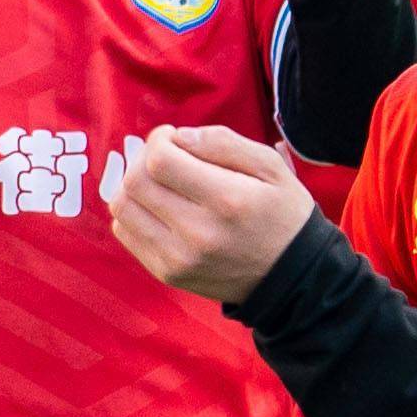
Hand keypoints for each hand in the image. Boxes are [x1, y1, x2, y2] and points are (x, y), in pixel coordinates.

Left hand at [105, 124, 315, 302]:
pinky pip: (126, 233)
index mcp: (227, 201)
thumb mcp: (271, 167)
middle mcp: (199, 234)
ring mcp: (179, 259)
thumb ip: (223, 142)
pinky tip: (159, 207)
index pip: (160, 161)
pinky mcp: (168, 274)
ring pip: (122, 208)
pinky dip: (134, 212)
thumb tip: (178, 137)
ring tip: (159, 182)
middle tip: (164, 157)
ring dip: (133, 185)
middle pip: (135, 183)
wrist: (294, 279)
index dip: (159, 140)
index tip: (174, 138)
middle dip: (143, 159)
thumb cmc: (283, 214)